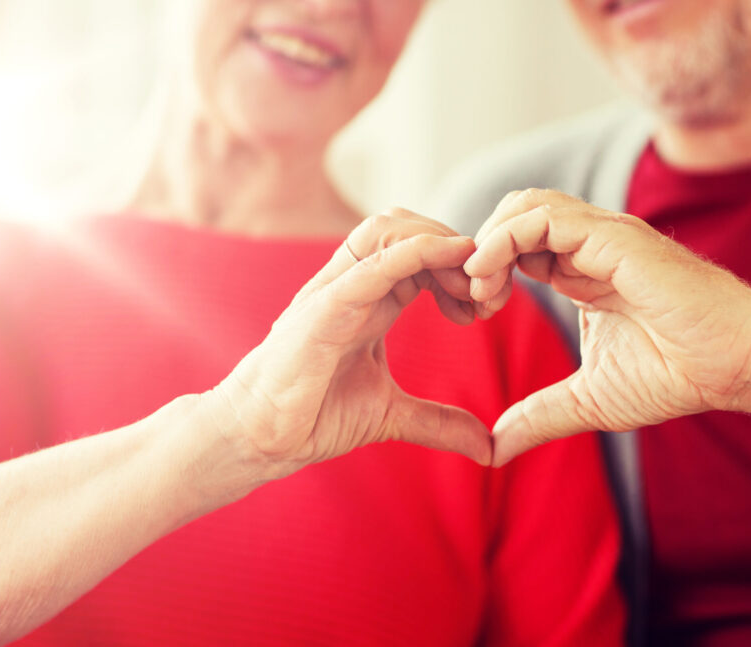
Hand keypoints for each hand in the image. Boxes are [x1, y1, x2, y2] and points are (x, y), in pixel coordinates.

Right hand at [205, 209, 490, 480]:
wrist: (261, 437)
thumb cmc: (313, 415)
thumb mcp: (392, 415)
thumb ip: (440, 423)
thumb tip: (489, 447)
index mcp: (371, 298)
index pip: (421, 251)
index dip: (461, 266)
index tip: (488, 304)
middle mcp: (354, 283)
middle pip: (409, 226)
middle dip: (457, 248)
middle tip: (487, 294)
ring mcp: (336, 289)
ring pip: (389, 228)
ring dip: (441, 243)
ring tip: (469, 285)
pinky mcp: (323, 308)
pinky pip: (371, 263)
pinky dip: (415, 251)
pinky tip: (450, 257)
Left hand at [464, 189, 750, 465]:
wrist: (736, 365)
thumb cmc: (677, 374)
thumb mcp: (589, 400)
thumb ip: (539, 416)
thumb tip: (494, 449)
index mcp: (580, 271)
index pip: (516, 245)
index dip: (486, 270)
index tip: (472, 312)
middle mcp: (588, 246)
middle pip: (514, 214)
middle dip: (480, 249)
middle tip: (471, 298)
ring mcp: (602, 237)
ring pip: (525, 205)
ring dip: (488, 240)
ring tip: (478, 288)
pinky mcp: (615, 238)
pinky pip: (544, 218)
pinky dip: (505, 239)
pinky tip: (491, 277)